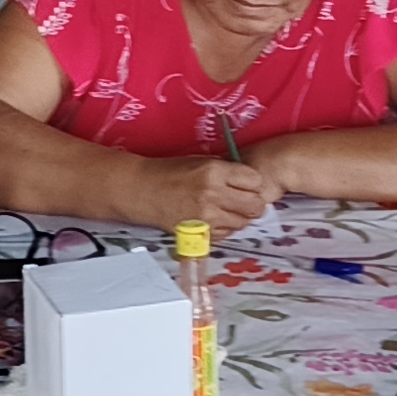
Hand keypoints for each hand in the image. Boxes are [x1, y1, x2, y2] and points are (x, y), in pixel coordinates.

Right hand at [135, 153, 277, 236]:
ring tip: (225, 209)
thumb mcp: (201, 161)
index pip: (255, 180)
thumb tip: (251, 183)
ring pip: (243, 223)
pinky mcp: (199, 234)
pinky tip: (213, 219)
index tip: (247, 184)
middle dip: (252, 203)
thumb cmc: (169, 172)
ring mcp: (206, 217)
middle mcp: (213, 194)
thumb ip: (227, 171)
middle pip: (255, 206)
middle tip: (243, 200)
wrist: (141, 190)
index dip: (253, 183)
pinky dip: (224, 229)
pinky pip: (226, 235)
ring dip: (239, 218)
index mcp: (214, 171)